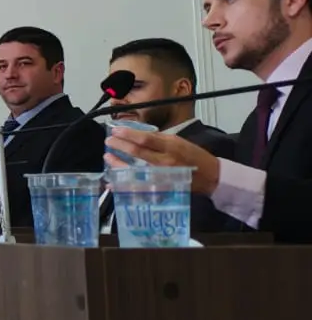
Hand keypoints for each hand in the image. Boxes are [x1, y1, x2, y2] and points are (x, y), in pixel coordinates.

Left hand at [104, 128, 219, 193]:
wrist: (211, 177)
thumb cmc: (194, 156)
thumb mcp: (179, 142)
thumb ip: (158, 139)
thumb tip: (136, 135)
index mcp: (170, 147)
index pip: (145, 139)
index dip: (128, 134)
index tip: (116, 130)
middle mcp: (164, 162)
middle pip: (137, 153)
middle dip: (120, 146)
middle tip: (109, 141)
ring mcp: (161, 176)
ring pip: (134, 170)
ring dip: (118, 164)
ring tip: (108, 157)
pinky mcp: (160, 189)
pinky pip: (138, 187)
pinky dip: (123, 185)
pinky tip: (112, 182)